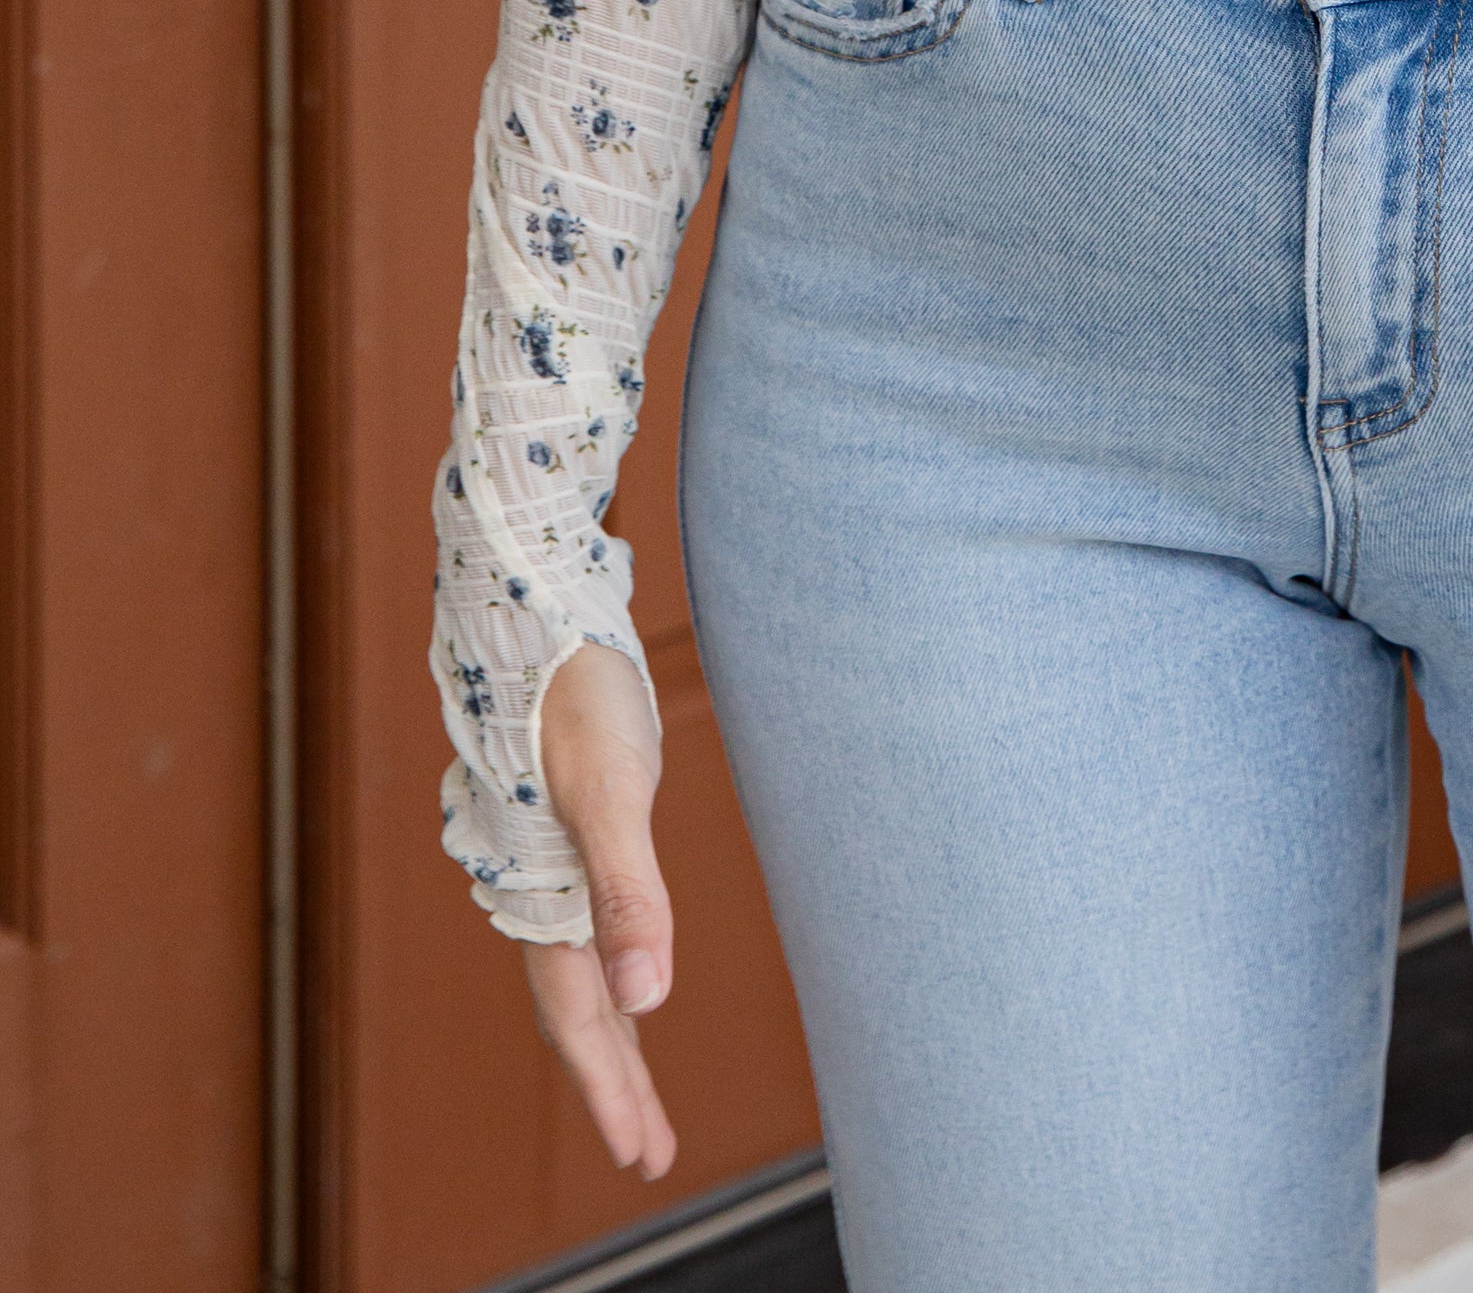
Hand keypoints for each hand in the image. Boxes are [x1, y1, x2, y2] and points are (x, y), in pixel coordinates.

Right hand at [525, 642, 677, 1181]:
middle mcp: (538, 890)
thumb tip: (649, 998)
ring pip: (582, 973)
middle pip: (579, 1012)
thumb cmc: (575, 688)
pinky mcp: (568, 827)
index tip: (641, 1157)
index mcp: (544, 895)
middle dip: (615, 1086)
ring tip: (640, 1096)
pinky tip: (626, 981)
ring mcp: (548, 862)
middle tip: (649, 1156)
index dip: (611, 1089)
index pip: (580, 1019)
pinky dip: (608, 971)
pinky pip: (587, 926)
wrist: (534, 605)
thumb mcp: (611, 785)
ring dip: (612, 1038)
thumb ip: (628, 891)